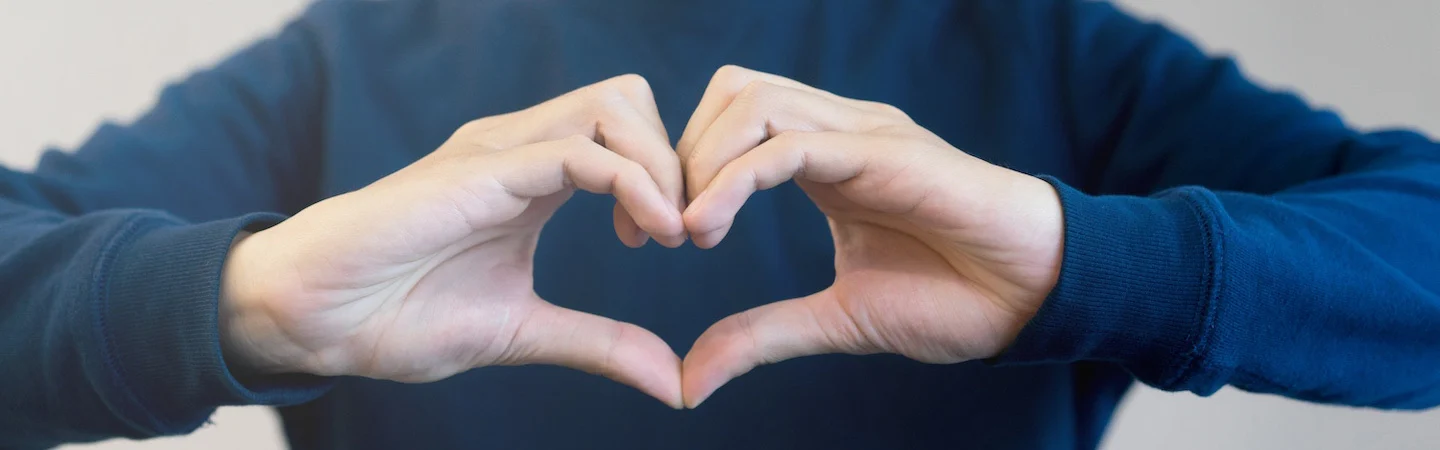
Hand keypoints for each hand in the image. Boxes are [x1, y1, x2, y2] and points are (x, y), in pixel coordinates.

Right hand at [219, 75, 688, 406]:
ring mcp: (500, 151)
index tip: (676, 239)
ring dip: (661, 164)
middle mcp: (522, 148)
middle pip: (630, 100)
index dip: (669, 176)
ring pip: (613, 106)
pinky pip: (578, 151)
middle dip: (677, 158)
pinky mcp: (480, 170)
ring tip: (666, 232)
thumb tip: (676, 383)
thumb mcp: (526, 333)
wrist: (314, 321)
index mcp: (535, 176)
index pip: (627, 132)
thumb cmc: (401, 315)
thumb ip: (601, 345)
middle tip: (680, 232)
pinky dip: (632, 184)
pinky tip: (645, 235)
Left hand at [677, 66, 1064, 406]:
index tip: (648, 235)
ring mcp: (863, 133)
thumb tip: (690, 378)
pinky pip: (790, 143)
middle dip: (677, 156)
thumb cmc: (955, 299)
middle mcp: (840, 132)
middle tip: (654, 231)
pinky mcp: (884, 151)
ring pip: (752, 103)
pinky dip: (734, 179)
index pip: (730, 123)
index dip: (678, 170)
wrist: (1037, 297)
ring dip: (701, 161)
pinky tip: (709, 228)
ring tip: (688, 230)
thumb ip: (761, 336)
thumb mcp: (836, 321)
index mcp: (826, 160)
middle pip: (730, 93)